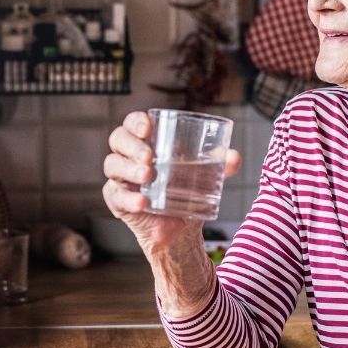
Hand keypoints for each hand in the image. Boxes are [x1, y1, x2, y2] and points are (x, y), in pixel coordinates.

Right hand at [102, 111, 241, 254]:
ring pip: (113, 164)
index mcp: (148, 141)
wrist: (182, 225)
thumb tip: (234, 157)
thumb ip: (221, 163)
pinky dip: (129, 198)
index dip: (136, 121)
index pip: (133, 123)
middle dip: (133, 145)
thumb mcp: (206, 174)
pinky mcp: (118, 201)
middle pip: (118, 139)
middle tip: (150, 157)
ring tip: (148, 176)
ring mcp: (121, 177)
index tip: (148, 128)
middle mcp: (129, 155)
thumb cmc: (188, 189)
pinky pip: (116, 196)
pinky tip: (142, 202)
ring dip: (130, 169)